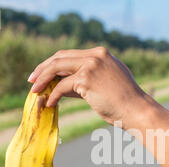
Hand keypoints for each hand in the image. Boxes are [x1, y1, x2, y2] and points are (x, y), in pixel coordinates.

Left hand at [28, 47, 150, 127]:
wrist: (136, 110)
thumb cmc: (123, 102)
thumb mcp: (106, 83)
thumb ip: (86, 79)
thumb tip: (61, 84)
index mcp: (101, 54)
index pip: (69, 54)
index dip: (53, 63)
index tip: (42, 73)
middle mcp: (95, 55)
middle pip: (60, 57)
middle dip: (43, 69)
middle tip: (32, 80)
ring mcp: (91, 65)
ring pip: (57, 68)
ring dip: (43, 80)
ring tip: (34, 91)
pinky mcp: (86, 79)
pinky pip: (62, 86)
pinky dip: (53, 95)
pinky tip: (49, 103)